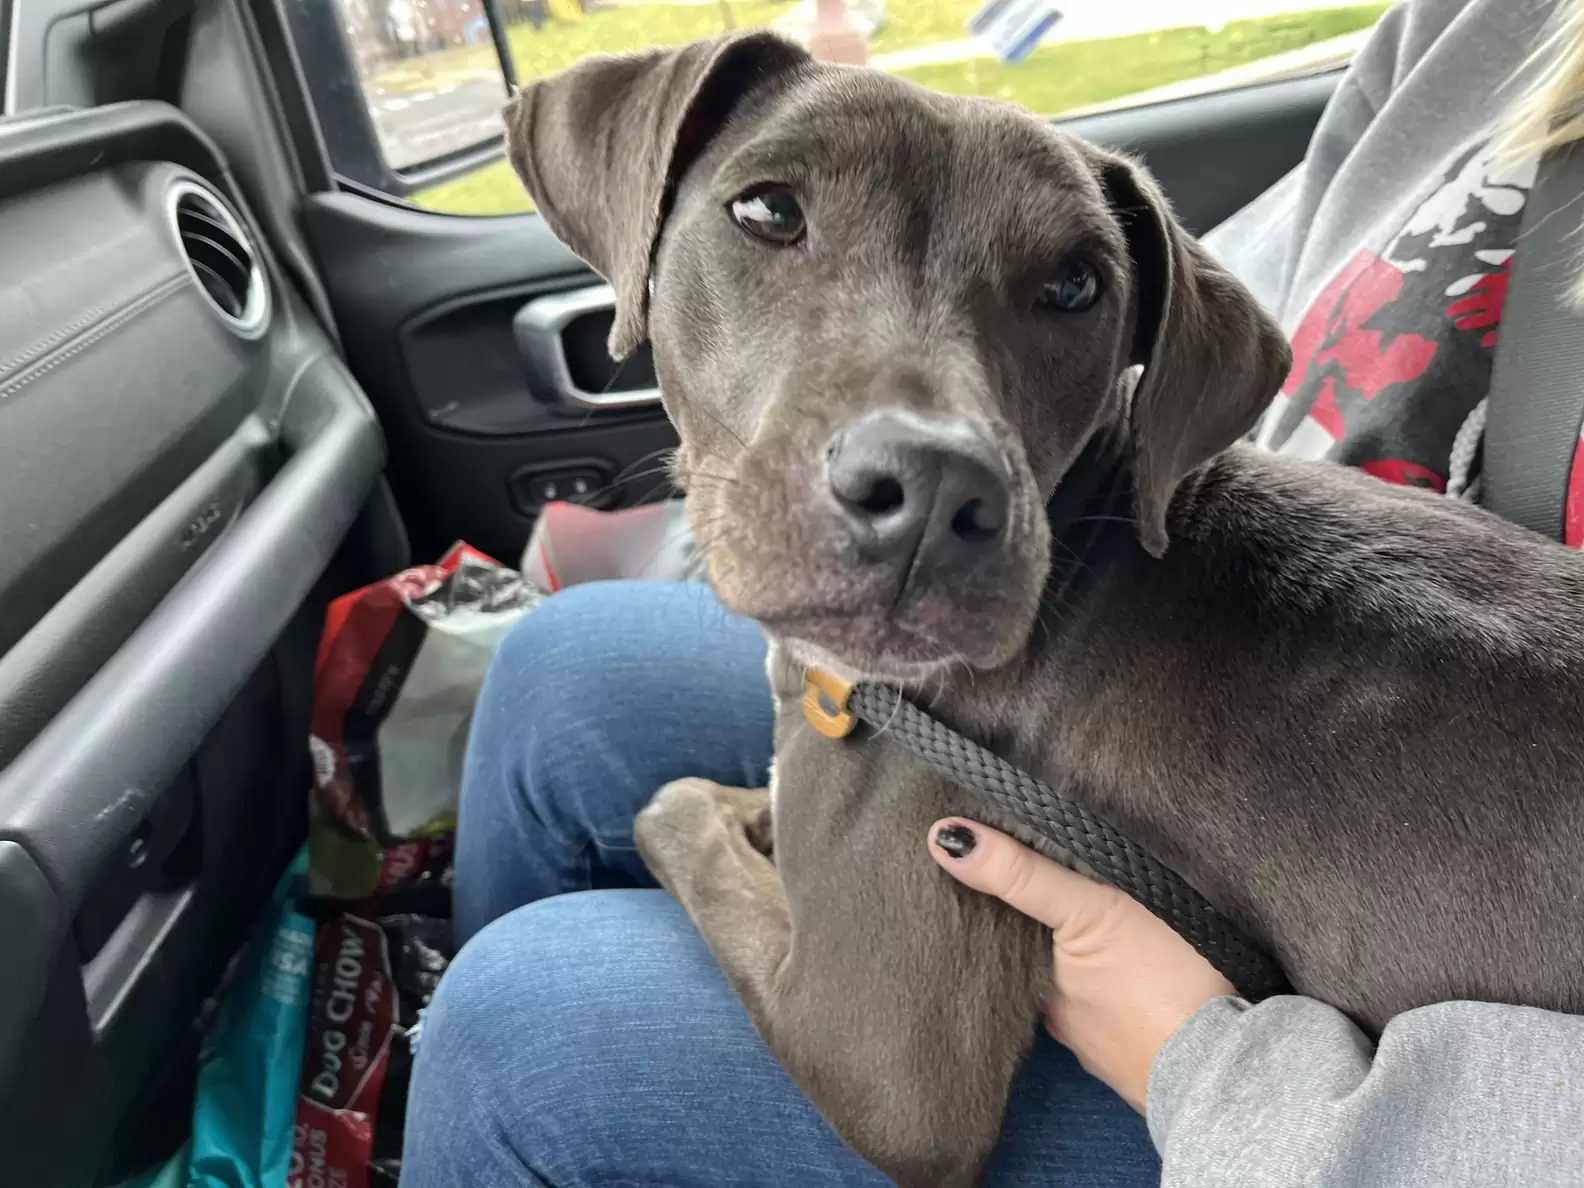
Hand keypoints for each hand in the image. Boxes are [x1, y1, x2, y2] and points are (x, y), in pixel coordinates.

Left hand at [928, 819, 1234, 1111]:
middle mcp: (1064, 1027)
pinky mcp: (1151, 1063)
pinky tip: (1144, 983)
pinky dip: (1129, 1000)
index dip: (1009, 908)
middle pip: (1048, 968)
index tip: (1008, 879)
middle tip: (1066, 902)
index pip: (1010, 941)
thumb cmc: (1159, 986)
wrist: (1231, 1071)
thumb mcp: (1089, 912)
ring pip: (1088, 996)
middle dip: (1053, 942)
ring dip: (1095, 973)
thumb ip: (1023, 876)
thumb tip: (944, 837)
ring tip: (1111, 939)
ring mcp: (1108, 1050)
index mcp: (1040, 992)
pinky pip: (1129, 1020)